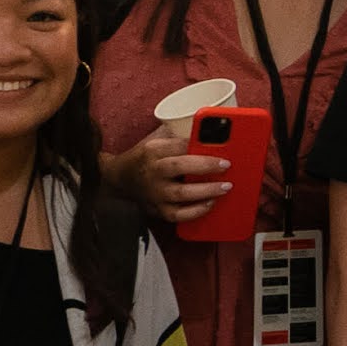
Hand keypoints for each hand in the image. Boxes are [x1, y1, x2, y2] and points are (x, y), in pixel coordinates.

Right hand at [108, 131, 232, 226]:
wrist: (120, 177)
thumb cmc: (146, 157)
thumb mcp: (158, 140)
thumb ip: (180, 136)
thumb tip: (212, 131)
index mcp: (153, 150)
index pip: (179, 145)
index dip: (200, 145)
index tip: (220, 145)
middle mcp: (153, 171)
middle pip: (180, 166)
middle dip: (205, 166)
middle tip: (226, 165)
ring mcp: (155, 192)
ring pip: (181, 193)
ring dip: (206, 190)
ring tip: (225, 186)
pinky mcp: (157, 209)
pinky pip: (178, 214)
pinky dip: (196, 211)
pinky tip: (211, 203)